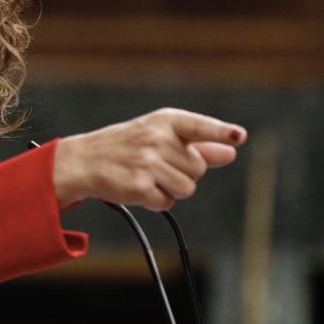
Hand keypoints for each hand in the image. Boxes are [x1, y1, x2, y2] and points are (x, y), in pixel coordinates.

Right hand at [51, 109, 245, 209]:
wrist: (84, 161)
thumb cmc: (127, 146)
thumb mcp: (160, 137)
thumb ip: (197, 145)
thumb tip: (231, 152)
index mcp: (165, 121)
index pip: (199, 127)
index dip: (221, 133)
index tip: (239, 137)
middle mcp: (156, 138)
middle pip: (198, 168)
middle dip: (183, 172)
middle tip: (158, 165)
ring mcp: (147, 163)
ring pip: (187, 188)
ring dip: (172, 189)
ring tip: (149, 177)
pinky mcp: (139, 187)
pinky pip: (168, 203)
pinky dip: (157, 201)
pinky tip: (140, 188)